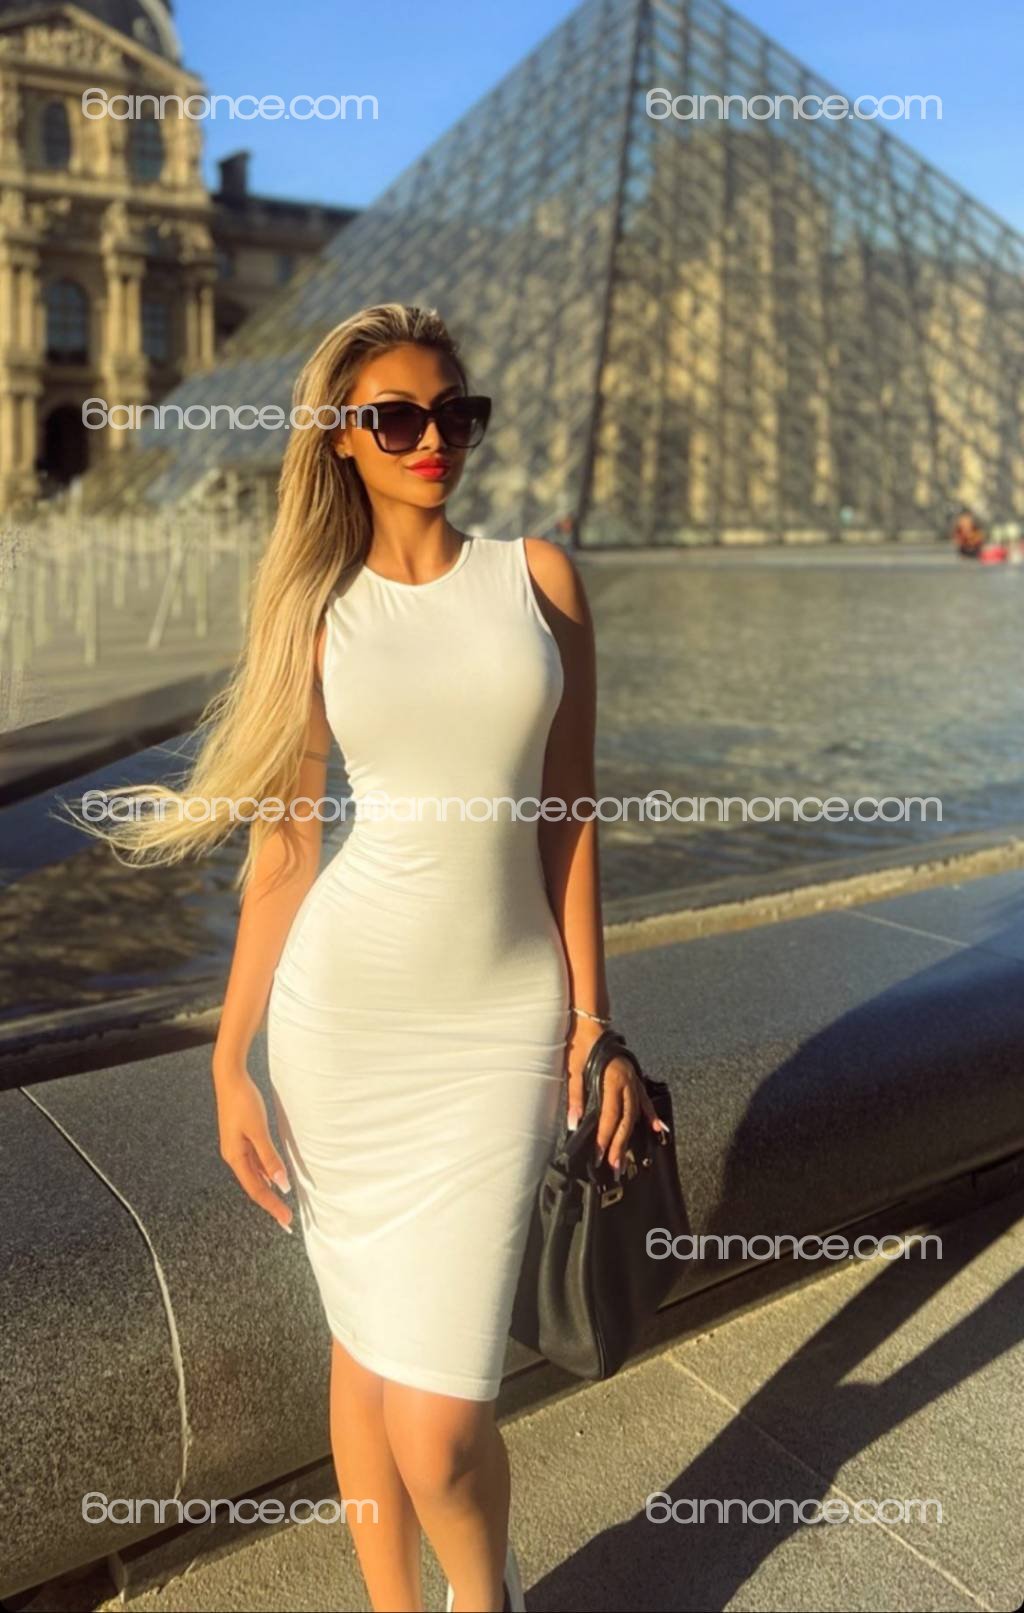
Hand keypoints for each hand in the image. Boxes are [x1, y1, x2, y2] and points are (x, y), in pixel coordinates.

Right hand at [212, 1063, 293, 1232]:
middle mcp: (234, 1156)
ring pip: (255, 1175)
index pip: (256, 1190)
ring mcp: (236, 1148)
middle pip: (254, 1186)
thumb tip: (281, 1184)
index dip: (271, 1206)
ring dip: (269, 1189)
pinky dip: (266, 1173)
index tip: (285, 1220)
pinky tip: (274, 1177)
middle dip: (271, 1203)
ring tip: (282, 1203)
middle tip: (286, 1219)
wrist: (230, 1078)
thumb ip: (270, 1158)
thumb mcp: (259, 1130)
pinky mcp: (241, 1139)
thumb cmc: (243, 1101)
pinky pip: (255, 1162)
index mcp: (235, 1157)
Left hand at [565, 1019, 665, 1175]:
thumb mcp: (574, 1071)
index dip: (605, 1137)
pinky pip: (644, 1100)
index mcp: (611, 1080)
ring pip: (635, 1114)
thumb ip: (575, 1098)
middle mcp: (626, 1082)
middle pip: (625, 1120)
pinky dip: (650, 1115)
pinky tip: (658, 1129)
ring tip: (628, 1157)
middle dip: (620, 1145)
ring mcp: (633, 1080)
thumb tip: (573, 1124)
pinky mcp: (634, 1078)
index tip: (600, 1155)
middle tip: (615, 1166)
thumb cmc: (580, 1045)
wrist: (591, 1024)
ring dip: (631, 1137)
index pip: (610, 1116)